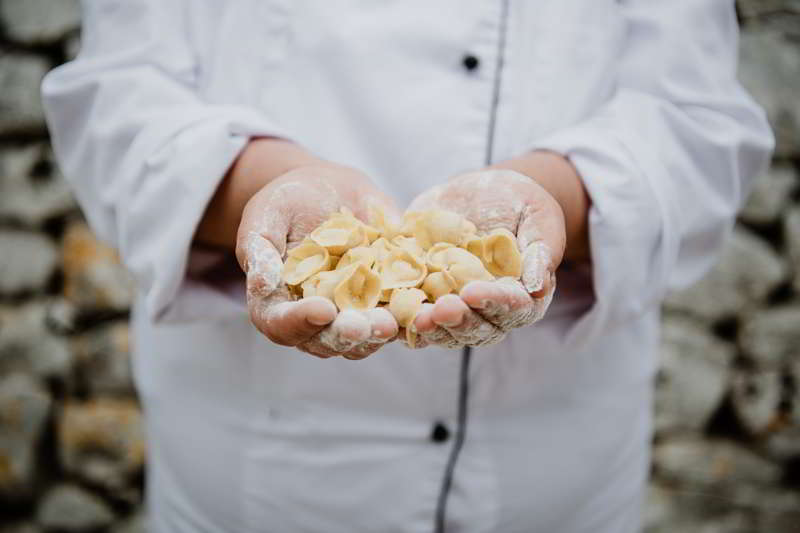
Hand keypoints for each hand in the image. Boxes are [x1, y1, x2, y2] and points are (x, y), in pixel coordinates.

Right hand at [235, 161, 399, 358]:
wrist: (326, 190)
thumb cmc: (287, 201)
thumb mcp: (266, 215)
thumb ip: (259, 249)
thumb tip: (263, 283)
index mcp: (276, 304)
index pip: (280, 324)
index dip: (299, 322)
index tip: (322, 310)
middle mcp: (312, 320)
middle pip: (325, 340)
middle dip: (347, 334)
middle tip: (367, 325)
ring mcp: (348, 316)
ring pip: (362, 340)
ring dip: (377, 334)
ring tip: (393, 321)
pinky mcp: (381, 305)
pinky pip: (395, 319)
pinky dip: (407, 319)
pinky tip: (421, 310)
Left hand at [406, 167, 568, 347]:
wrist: (481, 192)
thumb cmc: (519, 202)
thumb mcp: (538, 216)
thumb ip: (541, 249)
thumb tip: (538, 287)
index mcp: (521, 297)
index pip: (513, 309)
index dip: (494, 303)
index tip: (474, 292)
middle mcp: (489, 311)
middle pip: (478, 329)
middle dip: (459, 321)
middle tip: (441, 309)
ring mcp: (456, 308)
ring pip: (446, 332)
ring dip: (432, 328)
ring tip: (417, 318)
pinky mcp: (425, 298)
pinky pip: (412, 318)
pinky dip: (402, 320)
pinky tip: (389, 314)